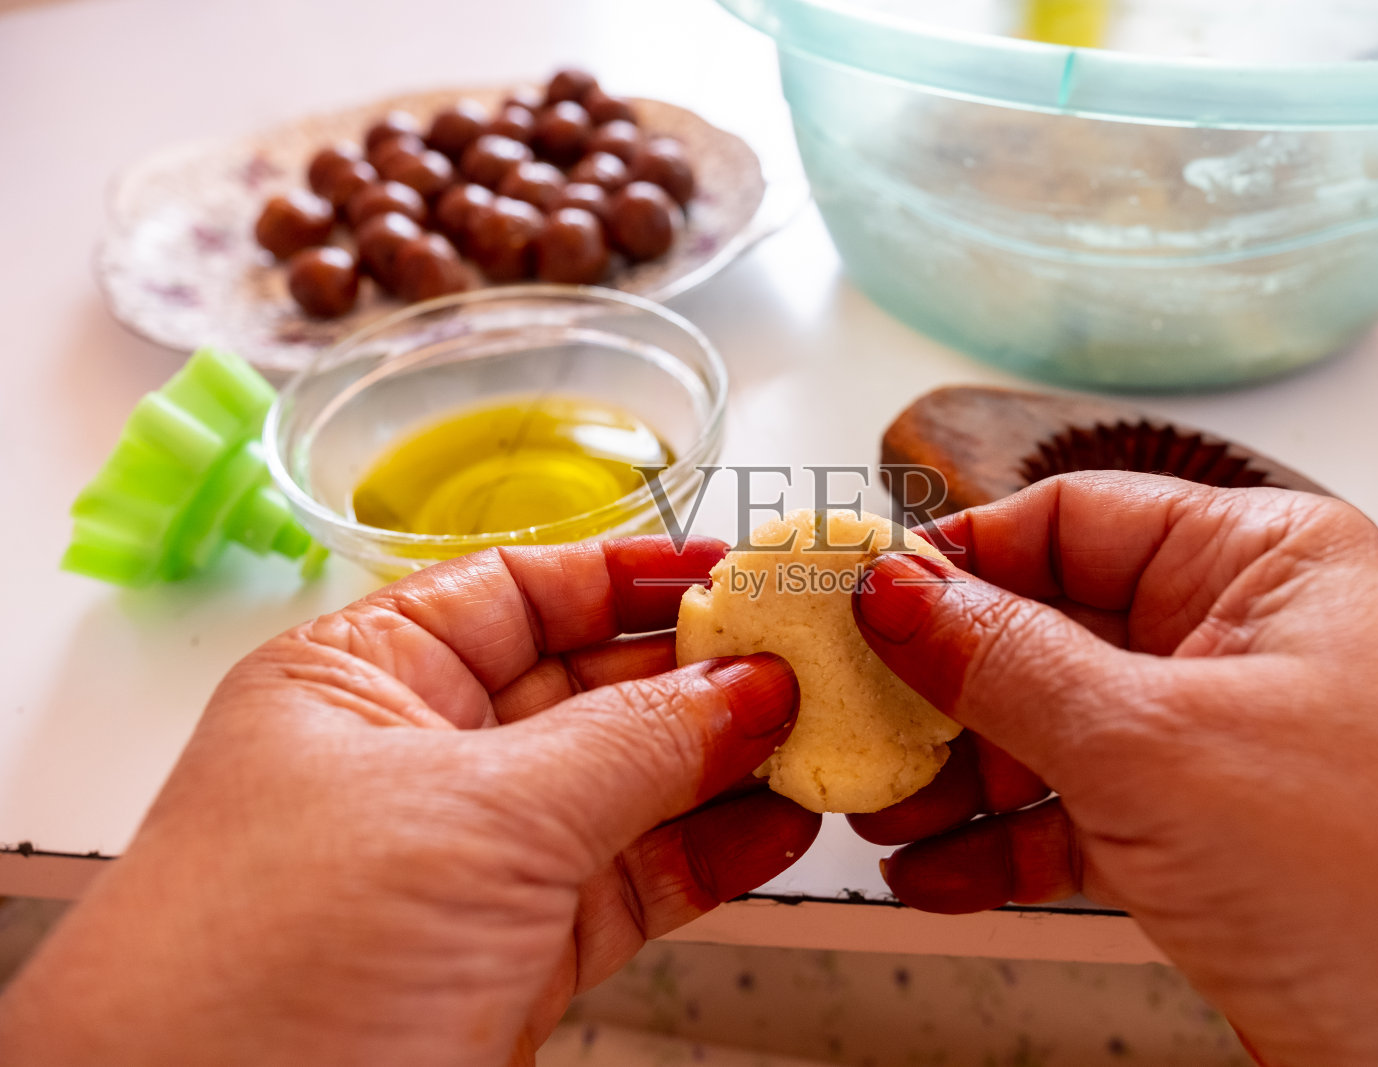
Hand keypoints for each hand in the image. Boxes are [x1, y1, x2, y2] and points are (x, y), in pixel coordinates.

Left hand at [0, 537, 818, 1066]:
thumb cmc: (269, 974)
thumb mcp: (473, 818)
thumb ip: (629, 744)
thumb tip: (745, 687)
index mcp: (363, 681)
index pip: (519, 590)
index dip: (630, 575)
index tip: (734, 572)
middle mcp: (415, 761)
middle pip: (585, 685)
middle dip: (699, 674)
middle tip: (807, 661)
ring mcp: (468, 865)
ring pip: (622, 788)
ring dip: (723, 767)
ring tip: (818, 741)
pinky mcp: (511, 957)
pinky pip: (631, 882)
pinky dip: (708, 855)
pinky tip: (776, 829)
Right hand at [851, 473, 1377, 1066]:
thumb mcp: (1159, 743)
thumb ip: (1008, 663)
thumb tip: (895, 590)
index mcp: (1250, 563)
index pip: (1063, 519)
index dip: (953, 560)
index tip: (859, 606)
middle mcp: (1232, 641)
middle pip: (1042, 630)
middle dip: (940, 687)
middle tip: (854, 726)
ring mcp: (1216, 747)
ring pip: (1048, 731)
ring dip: (956, 777)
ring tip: (882, 814)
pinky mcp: (1206, 842)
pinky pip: (1076, 817)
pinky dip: (1001, 846)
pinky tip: (938, 875)